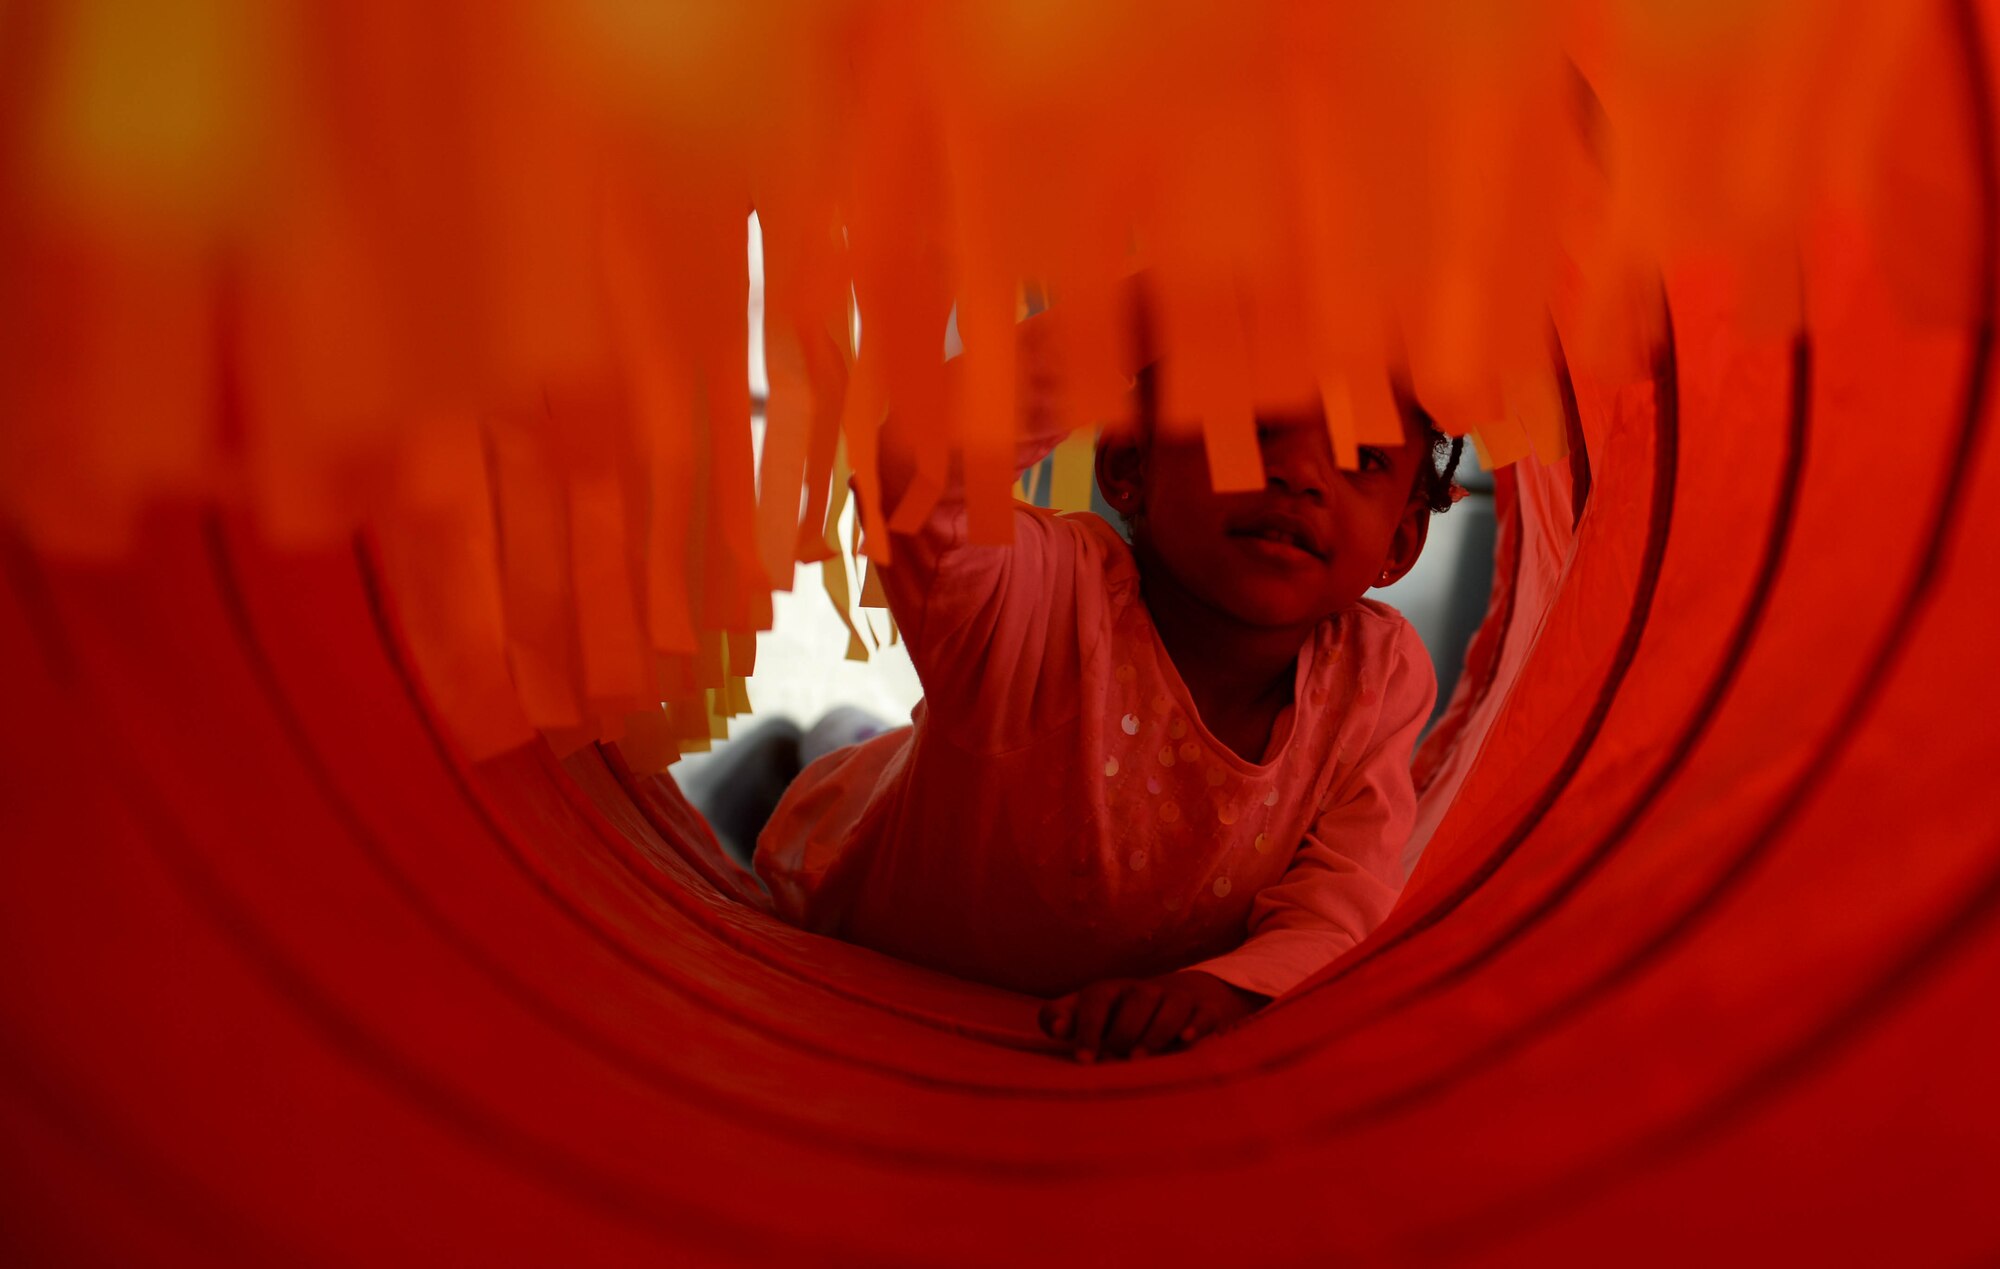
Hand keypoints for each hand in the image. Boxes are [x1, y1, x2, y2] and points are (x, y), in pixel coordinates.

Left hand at [1039, 971, 1266, 1061]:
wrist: (1181, 995)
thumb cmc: (1122, 1013)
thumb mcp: (1090, 1011)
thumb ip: (1062, 1016)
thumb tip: (1056, 1028)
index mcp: (1112, 990)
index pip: (1097, 999)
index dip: (1089, 1026)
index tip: (1084, 1059)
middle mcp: (1145, 991)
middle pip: (1136, 999)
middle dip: (1124, 1030)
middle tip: (1116, 1058)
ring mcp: (1177, 998)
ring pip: (1170, 1006)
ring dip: (1156, 1031)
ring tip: (1141, 1057)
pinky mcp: (1206, 1010)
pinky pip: (1204, 1014)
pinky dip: (1197, 1025)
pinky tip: (1187, 1040)